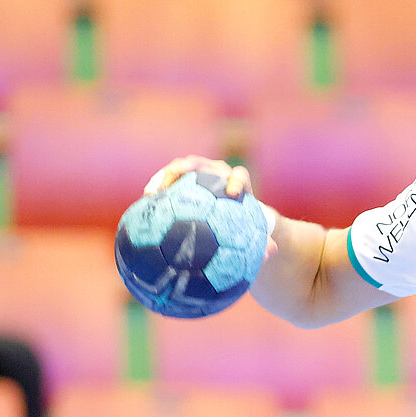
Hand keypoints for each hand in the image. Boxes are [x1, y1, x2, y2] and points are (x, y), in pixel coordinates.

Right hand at [145, 157, 278, 257]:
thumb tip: (271, 252)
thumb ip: (263, 242)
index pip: (239, 175)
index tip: (231, 193)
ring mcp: (197, 175)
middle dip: (186, 170)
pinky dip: (156, 190)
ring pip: (179, 169)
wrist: (230, 218)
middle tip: (176, 184)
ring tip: (150, 194)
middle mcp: (217, 173)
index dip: (235, 180)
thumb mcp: (254, 235)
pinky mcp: (182, 181)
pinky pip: (167, 182)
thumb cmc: (245, 227)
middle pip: (201, 164)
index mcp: (238, 183)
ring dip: (163, 177)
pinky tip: (144, 205)